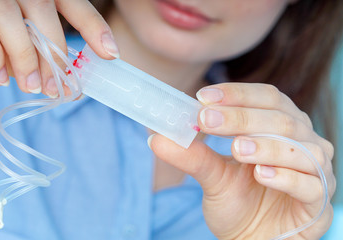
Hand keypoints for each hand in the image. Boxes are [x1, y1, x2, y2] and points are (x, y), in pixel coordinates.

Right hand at [0, 0, 118, 96]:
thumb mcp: (10, 51)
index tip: (110, 53)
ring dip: (26, 58)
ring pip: (10, 15)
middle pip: (41, 5)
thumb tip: (67, 81)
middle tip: (57, 86)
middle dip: (54, 50)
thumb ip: (35, 55)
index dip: (91, 23)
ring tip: (29, 87)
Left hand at [149, 83, 334, 238]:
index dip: (237, 94)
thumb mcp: (212, 175)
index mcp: (280, 127)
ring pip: (299, 148)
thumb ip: (191, 155)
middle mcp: (302, 142)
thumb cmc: (238, 201)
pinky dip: (285, 177)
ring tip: (236, 150)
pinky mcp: (318, 201)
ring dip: (265, 146)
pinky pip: (310, 184)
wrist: (251, 238)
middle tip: (207, 120)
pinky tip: (261, 176)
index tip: (203, 96)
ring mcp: (314, 171)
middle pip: (280, 119)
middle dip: (242, 117)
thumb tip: (156, 137)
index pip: (266, 98)